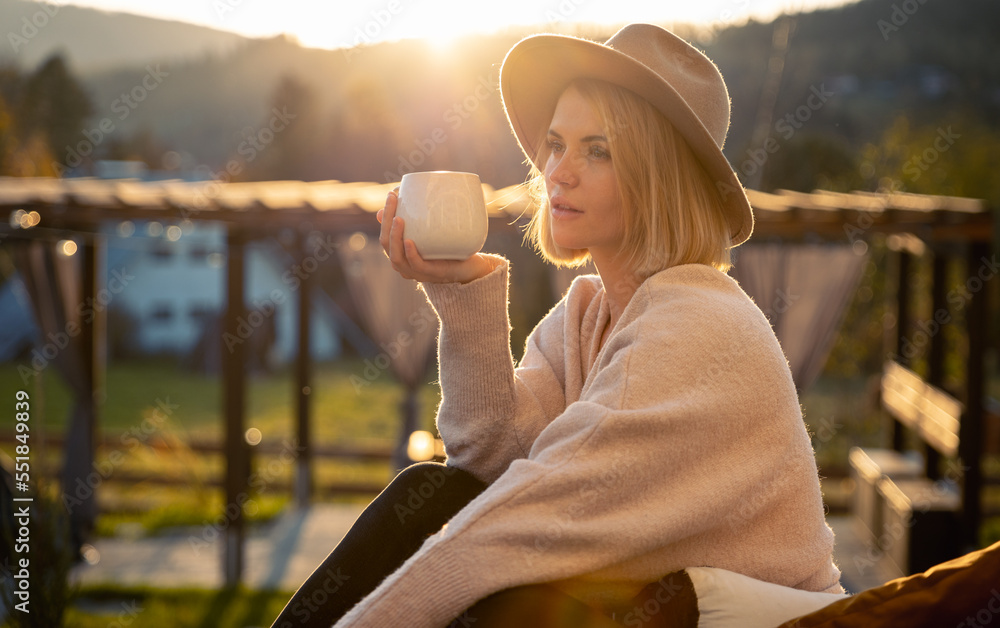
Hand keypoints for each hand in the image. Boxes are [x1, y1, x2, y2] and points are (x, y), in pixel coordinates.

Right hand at [377, 189, 501, 283]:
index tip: (392, 194)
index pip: (385, 235)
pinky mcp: (433, 274)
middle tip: (394, 201)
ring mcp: (418, 272)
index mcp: (402, 253)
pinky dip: (411, 254)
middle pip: (387, 245)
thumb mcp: (432, 229)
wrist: (472, 265)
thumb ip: (419, 216)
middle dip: (387, 222)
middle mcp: (406, 264)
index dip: (386, 215)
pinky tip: (409, 242)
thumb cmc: (450, 247)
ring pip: (397, 259)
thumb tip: (407, 193)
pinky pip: (417, 266)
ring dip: (395, 237)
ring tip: (399, 219)